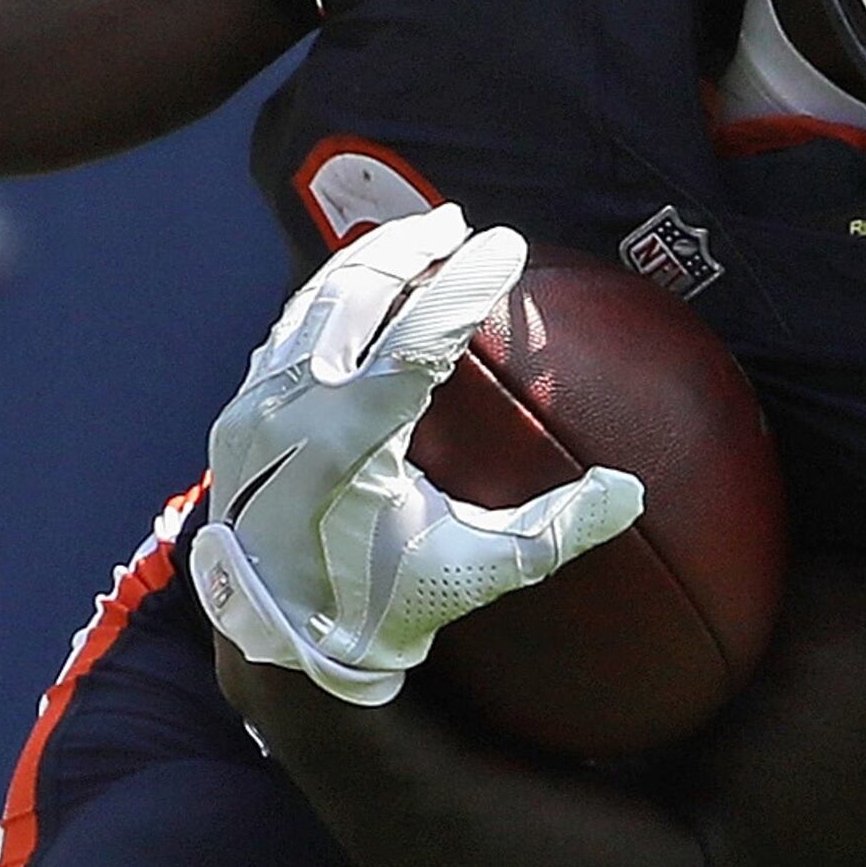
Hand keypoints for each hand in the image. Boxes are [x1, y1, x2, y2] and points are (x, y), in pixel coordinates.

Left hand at [189, 205, 646, 706]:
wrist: (272, 642)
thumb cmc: (379, 607)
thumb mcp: (471, 577)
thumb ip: (553, 533)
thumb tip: (629, 491)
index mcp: (350, 445)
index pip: (417, 339)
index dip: (466, 284)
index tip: (508, 244)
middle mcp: (292, 414)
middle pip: (355, 295)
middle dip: (411, 248)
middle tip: (459, 223)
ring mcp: (255, 410)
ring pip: (313, 304)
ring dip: (367, 263)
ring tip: (415, 238)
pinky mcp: (236, 416)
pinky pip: (285, 333)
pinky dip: (328, 299)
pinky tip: (358, 289)